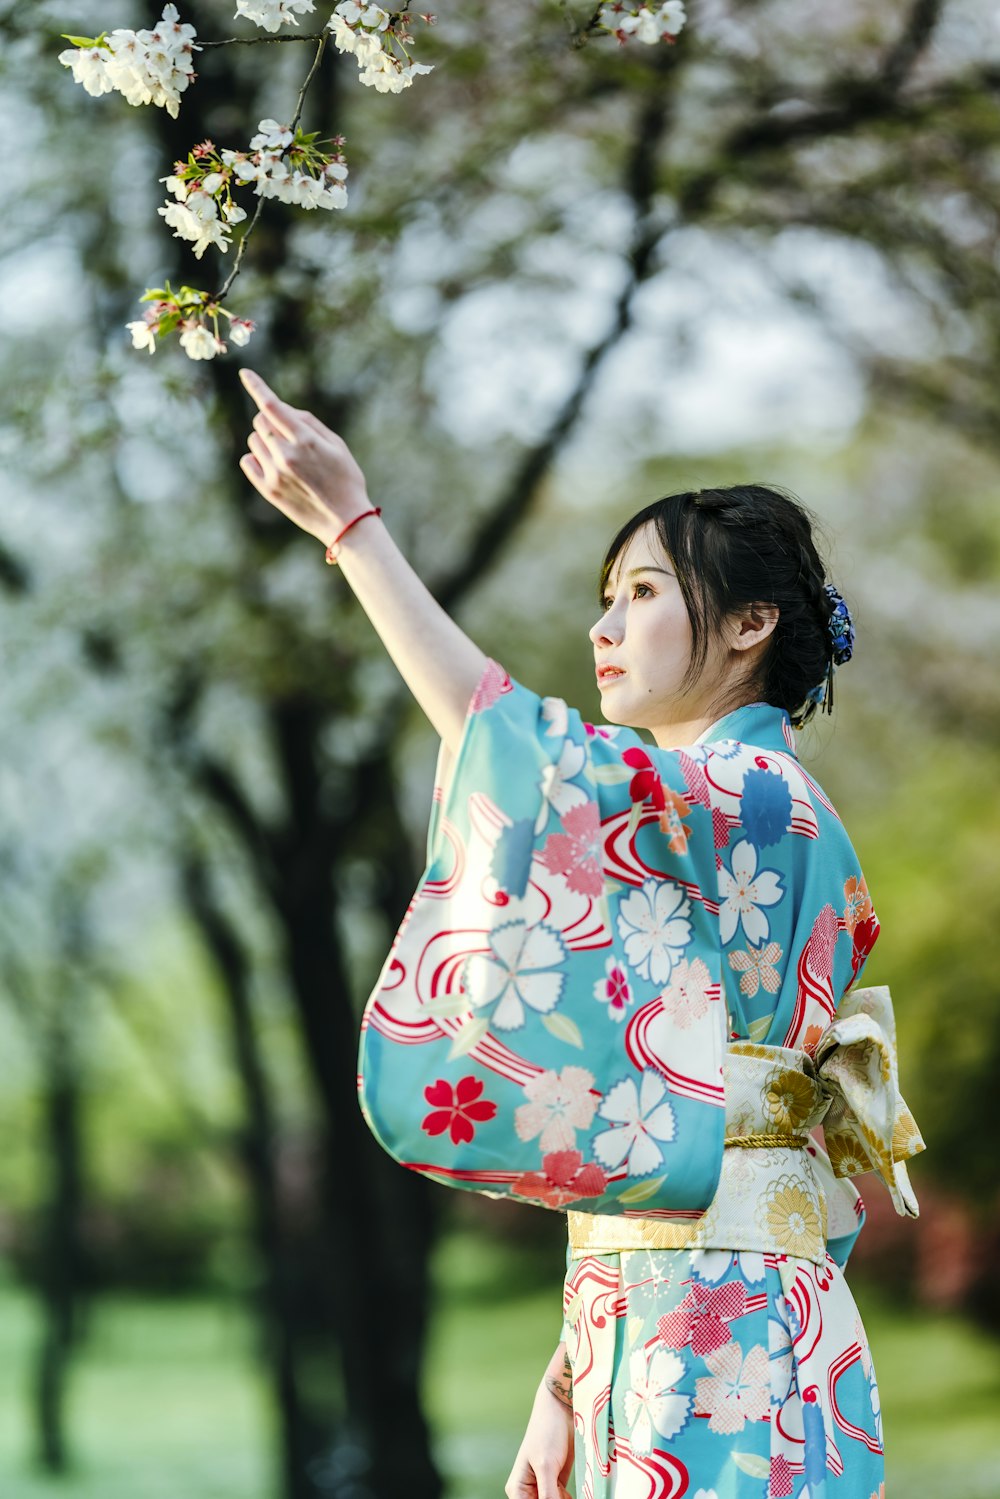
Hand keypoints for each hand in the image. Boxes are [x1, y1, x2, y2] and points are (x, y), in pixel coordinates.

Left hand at [238, 368, 370, 547]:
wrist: (345, 521)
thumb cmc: (346, 479)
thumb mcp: (337, 445)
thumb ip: (309, 423)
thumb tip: (283, 410)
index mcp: (306, 440)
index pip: (274, 406)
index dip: (257, 386)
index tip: (244, 373)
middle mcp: (287, 455)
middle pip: (260, 421)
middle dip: (270, 420)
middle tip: (288, 434)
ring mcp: (275, 473)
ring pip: (254, 440)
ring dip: (265, 440)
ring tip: (287, 455)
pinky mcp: (268, 489)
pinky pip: (248, 461)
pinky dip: (257, 458)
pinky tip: (274, 466)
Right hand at [504, 1380, 574, 1498]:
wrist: (562, 1409)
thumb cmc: (548, 1432)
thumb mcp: (546, 1466)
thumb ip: (548, 1496)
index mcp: (518, 1489)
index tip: (559, 1498)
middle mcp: (529, 1491)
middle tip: (566, 1494)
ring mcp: (544, 1488)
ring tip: (569, 1490)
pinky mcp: (558, 1483)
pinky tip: (583, 1493)